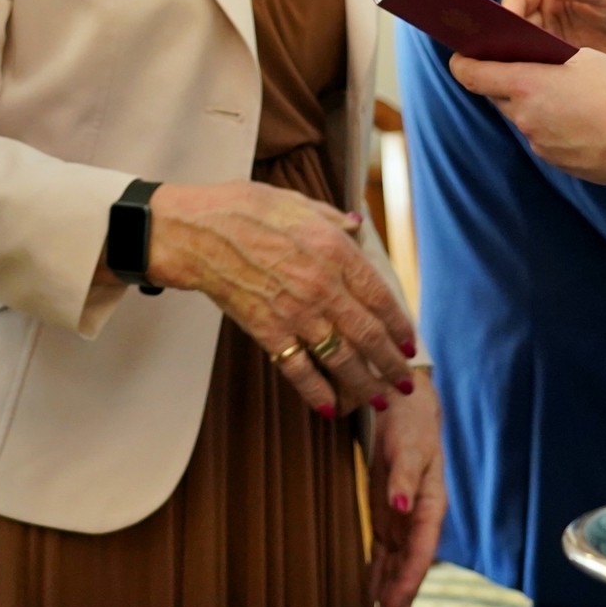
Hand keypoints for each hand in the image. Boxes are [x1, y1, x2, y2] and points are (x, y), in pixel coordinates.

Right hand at [147, 181, 417, 415]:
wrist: (195, 233)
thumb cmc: (242, 209)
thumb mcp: (295, 200)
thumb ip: (331, 217)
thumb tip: (357, 225)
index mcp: (334, 249)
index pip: (380, 296)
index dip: (399, 324)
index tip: (410, 343)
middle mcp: (322, 285)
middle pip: (368, 334)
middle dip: (392, 363)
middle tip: (405, 382)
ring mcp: (295, 312)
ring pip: (341, 358)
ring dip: (365, 383)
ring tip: (379, 400)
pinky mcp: (268, 331)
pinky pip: (299, 369)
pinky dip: (317, 391)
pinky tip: (331, 406)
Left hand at [366, 370, 446, 606]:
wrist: (405, 403)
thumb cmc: (411, 422)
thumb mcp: (410, 446)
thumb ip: (406, 478)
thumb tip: (402, 507)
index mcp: (431, 505)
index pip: (421, 551)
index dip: (408, 581)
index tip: (392, 606)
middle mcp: (419, 519)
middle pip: (410, 568)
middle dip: (399, 602)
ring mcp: (403, 520)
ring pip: (396, 567)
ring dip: (388, 597)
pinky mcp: (388, 516)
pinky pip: (383, 553)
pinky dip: (376, 577)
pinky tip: (369, 600)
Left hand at [448, 47, 605, 183]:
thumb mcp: (583, 58)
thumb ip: (547, 58)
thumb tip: (531, 62)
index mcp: (524, 84)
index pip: (470, 74)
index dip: (463, 62)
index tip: (462, 54)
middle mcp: (523, 116)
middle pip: (499, 95)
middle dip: (507, 81)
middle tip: (523, 67)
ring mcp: (538, 142)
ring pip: (523, 117)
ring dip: (534, 105)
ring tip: (565, 94)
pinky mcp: (555, 160)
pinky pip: (544, 137)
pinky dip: (554, 126)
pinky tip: (581, 119)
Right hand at [502, 0, 605, 100]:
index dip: (507, 12)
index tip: (505, 28)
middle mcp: (543, 12)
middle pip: (510, 25)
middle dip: (502, 39)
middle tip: (497, 56)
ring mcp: (547, 39)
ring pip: (517, 49)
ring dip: (512, 61)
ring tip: (509, 75)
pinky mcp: (554, 63)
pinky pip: (533, 69)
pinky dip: (529, 77)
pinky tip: (528, 88)